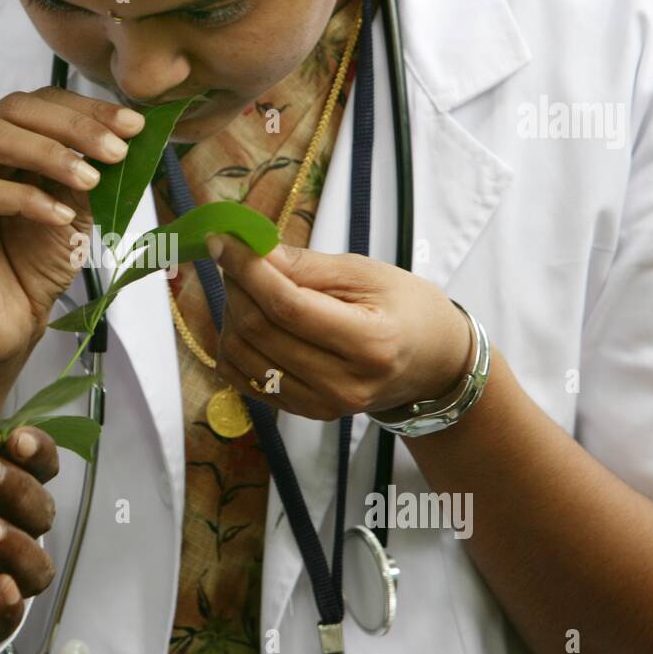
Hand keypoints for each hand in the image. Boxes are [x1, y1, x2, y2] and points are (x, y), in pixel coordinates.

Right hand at [0, 88, 144, 372]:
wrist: (2, 335)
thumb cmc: (30, 272)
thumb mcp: (70, 211)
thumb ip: (83, 171)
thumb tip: (124, 133)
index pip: (30, 105)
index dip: (82, 110)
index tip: (132, 125)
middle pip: (8, 112)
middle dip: (71, 127)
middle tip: (117, 149)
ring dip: (48, 154)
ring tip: (91, 180)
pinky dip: (25, 198)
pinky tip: (60, 216)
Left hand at [0, 425, 58, 642]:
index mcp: (9, 488)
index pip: (41, 467)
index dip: (39, 452)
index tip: (18, 439)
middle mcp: (17, 529)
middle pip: (41, 513)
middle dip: (15, 489)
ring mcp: (4, 572)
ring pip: (36, 567)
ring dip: (16, 544)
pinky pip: (10, 619)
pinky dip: (10, 605)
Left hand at [209, 235, 473, 420]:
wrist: (430, 363)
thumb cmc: (404, 308)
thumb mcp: (365, 273)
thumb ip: (305, 265)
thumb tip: (251, 249)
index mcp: (370, 343)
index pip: (287, 306)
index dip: (248, 270)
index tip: (223, 240)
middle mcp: (342, 384)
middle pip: (260, 331)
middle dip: (236, 286)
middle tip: (236, 256)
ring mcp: (320, 406)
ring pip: (243, 355)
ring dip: (231, 313)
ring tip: (248, 287)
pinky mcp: (302, 413)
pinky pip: (243, 378)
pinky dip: (233, 344)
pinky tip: (248, 318)